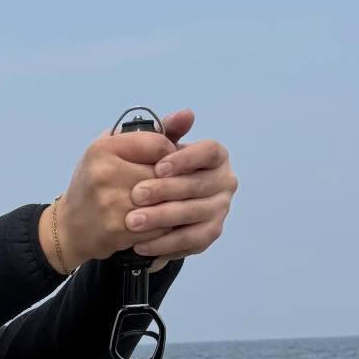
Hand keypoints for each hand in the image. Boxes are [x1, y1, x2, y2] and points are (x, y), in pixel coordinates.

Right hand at [43, 119, 178, 269]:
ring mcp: (111, 203)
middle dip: (173, 181)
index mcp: (103, 148)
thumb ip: (153, 132)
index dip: (170, 155)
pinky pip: (159, 225)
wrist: (69, 228)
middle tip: (172, 186)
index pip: (159, 144)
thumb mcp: (113, 151)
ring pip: (164, 200)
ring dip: (172, 203)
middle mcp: (105, 173)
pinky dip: (164, 224)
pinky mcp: (117, 229)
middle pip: (163, 173)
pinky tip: (158, 222)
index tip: (165, 164)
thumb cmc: (95, 183)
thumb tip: (189, 114)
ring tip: (168, 203)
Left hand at [124, 109, 237, 261]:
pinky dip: (165, 244)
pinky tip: (141, 244)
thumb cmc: (152, 172)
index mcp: (215, 156)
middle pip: (199, 185)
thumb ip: (164, 131)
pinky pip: (191, 240)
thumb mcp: (152, 149)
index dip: (186, 159)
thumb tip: (186, 114)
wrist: (148, 206)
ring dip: (162, 219)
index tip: (158, 167)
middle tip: (136, 195)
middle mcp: (224, 181)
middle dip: (166, 191)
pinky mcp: (210, 233)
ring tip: (133, 222)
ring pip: (195, 214)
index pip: (209, 152)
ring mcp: (220, 208)